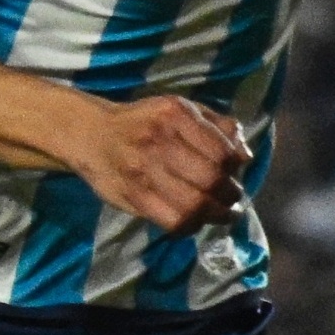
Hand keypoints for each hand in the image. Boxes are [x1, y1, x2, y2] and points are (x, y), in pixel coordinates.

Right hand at [69, 93, 251, 236]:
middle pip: (211, 180)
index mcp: (175, 116)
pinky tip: (195, 221)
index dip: (236, 167)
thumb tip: (245, 155)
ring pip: (195, 204)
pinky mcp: (133, 196)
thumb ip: (216, 125)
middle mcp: (159, 142)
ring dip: (216, 214)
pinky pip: (173, 221)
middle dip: (230, 194)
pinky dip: (192, 225)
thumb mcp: (179, 109)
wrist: (90, 134)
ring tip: (221, 214)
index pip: (222, 151)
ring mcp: (144, 172)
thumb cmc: (142, 122)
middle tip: (231, 198)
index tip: (234, 172)